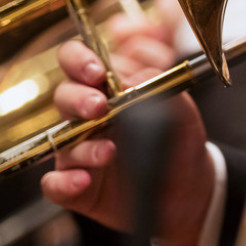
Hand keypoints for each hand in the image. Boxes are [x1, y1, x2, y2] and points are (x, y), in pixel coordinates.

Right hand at [41, 33, 214, 245]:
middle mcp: (87, 117)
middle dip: (78, 98)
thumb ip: (160, 89)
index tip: (97, 71)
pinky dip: (63, 183)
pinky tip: (82, 180)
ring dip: (82, 145)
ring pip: (61, 141)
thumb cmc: (180, 140)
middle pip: (64, 96)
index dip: (79, 59)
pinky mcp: (77, 186)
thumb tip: (133, 79)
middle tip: (99, 106)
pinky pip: (55, 184)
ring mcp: (79, 151)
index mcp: (109, 89)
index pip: (79, 61)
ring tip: (110, 152)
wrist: (191, 185)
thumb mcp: (182, 111)